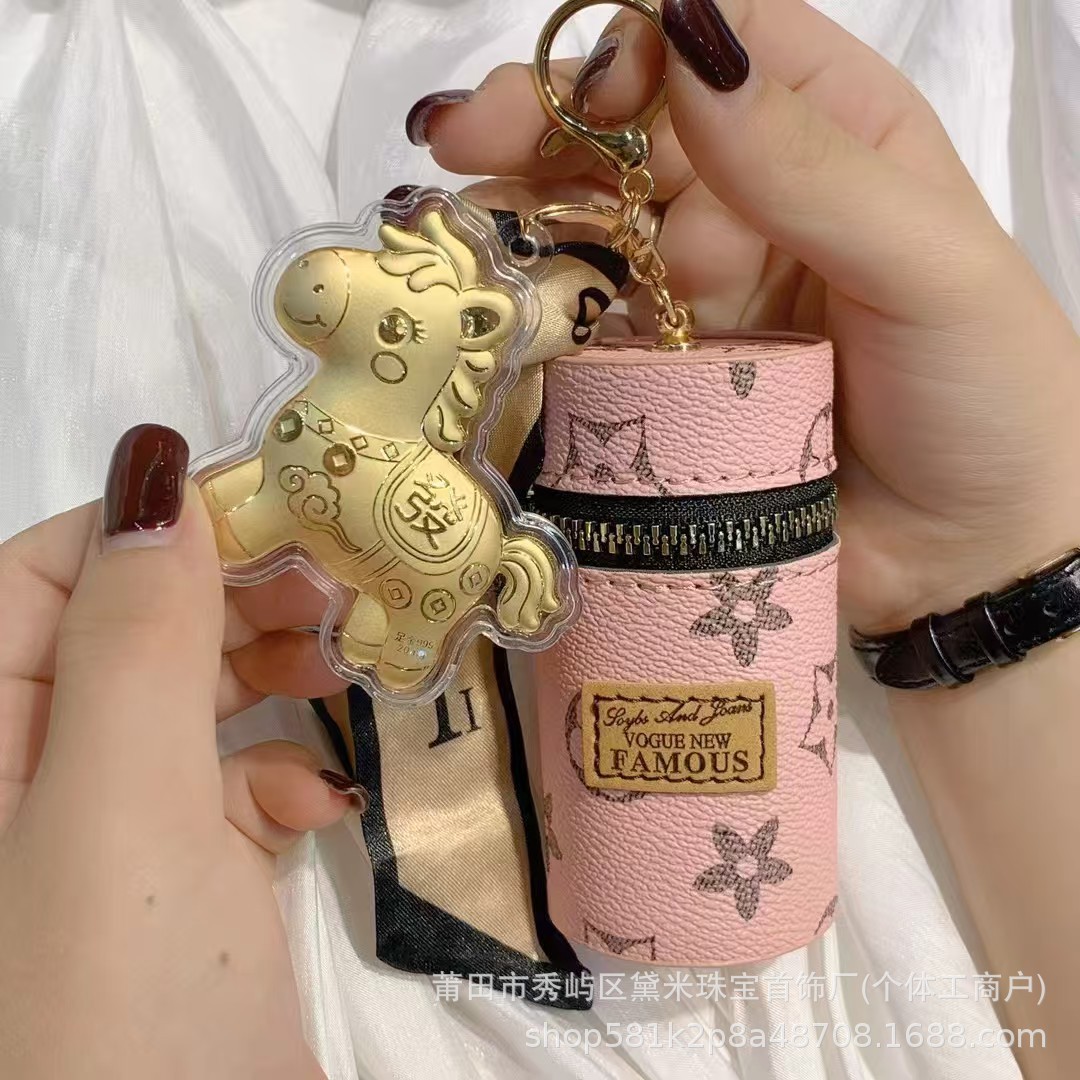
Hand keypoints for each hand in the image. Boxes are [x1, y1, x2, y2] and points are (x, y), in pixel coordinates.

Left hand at [0, 425, 353, 1077]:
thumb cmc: (118, 1010)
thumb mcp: (120, 812)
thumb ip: (135, 637)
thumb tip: (158, 462)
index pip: (45, 575)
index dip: (155, 531)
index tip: (282, 517)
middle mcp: (26, 775)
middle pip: (126, 628)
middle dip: (229, 596)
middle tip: (337, 587)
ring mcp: (105, 833)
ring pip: (185, 697)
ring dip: (264, 672)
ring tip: (343, 669)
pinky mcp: (179, 882)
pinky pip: (222, 781)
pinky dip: (274, 771)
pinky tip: (317, 800)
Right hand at [409, 0, 1079, 630]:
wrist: (964, 562)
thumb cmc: (985, 402)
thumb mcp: (930, 267)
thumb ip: (814, 166)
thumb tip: (687, 43)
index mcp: (839, 137)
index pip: (722, 52)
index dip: (643, 54)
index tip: (583, 98)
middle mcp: (758, 203)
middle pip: (630, 134)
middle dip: (545, 129)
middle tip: (464, 144)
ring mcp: (699, 295)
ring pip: (591, 227)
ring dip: (523, 218)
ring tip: (465, 232)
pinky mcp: (661, 379)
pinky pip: (585, 329)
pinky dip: (536, 314)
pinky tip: (495, 306)